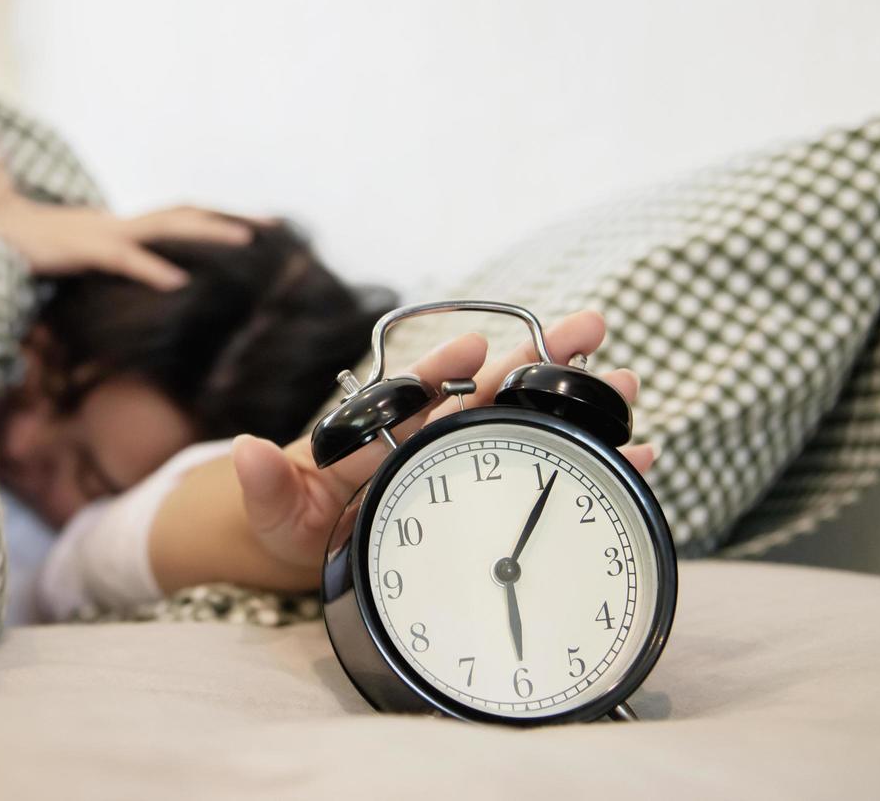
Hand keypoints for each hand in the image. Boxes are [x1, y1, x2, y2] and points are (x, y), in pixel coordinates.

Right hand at [0, 195, 256, 288]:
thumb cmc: (38, 250)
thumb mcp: (85, 259)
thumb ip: (117, 262)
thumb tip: (149, 280)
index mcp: (125, 228)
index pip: (183, 218)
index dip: (221, 218)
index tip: (262, 225)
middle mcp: (122, 223)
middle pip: (187, 214)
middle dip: (231, 218)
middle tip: (275, 225)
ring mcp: (103, 233)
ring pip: (166, 228)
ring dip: (207, 234)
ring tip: (245, 242)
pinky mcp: (81, 249)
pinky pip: (123, 259)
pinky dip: (152, 269)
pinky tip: (178, 283)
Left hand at [231, 310, 651, 571]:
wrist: (320, 551)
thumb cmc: (300, 522)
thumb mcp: (279, 512)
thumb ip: (268, 488)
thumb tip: (245, 449)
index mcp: (384, 430)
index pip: (415, 390)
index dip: (442, 367)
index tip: (473, 347)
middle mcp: (432, 435)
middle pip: (488, 391)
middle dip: (539, 359)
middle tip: (591, 326)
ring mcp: (468, 461)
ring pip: (527, 423)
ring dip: (575, 401)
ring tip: (625, 381)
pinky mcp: (493, 493)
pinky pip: (545, 473)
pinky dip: (588, 463)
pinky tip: (634, 455)